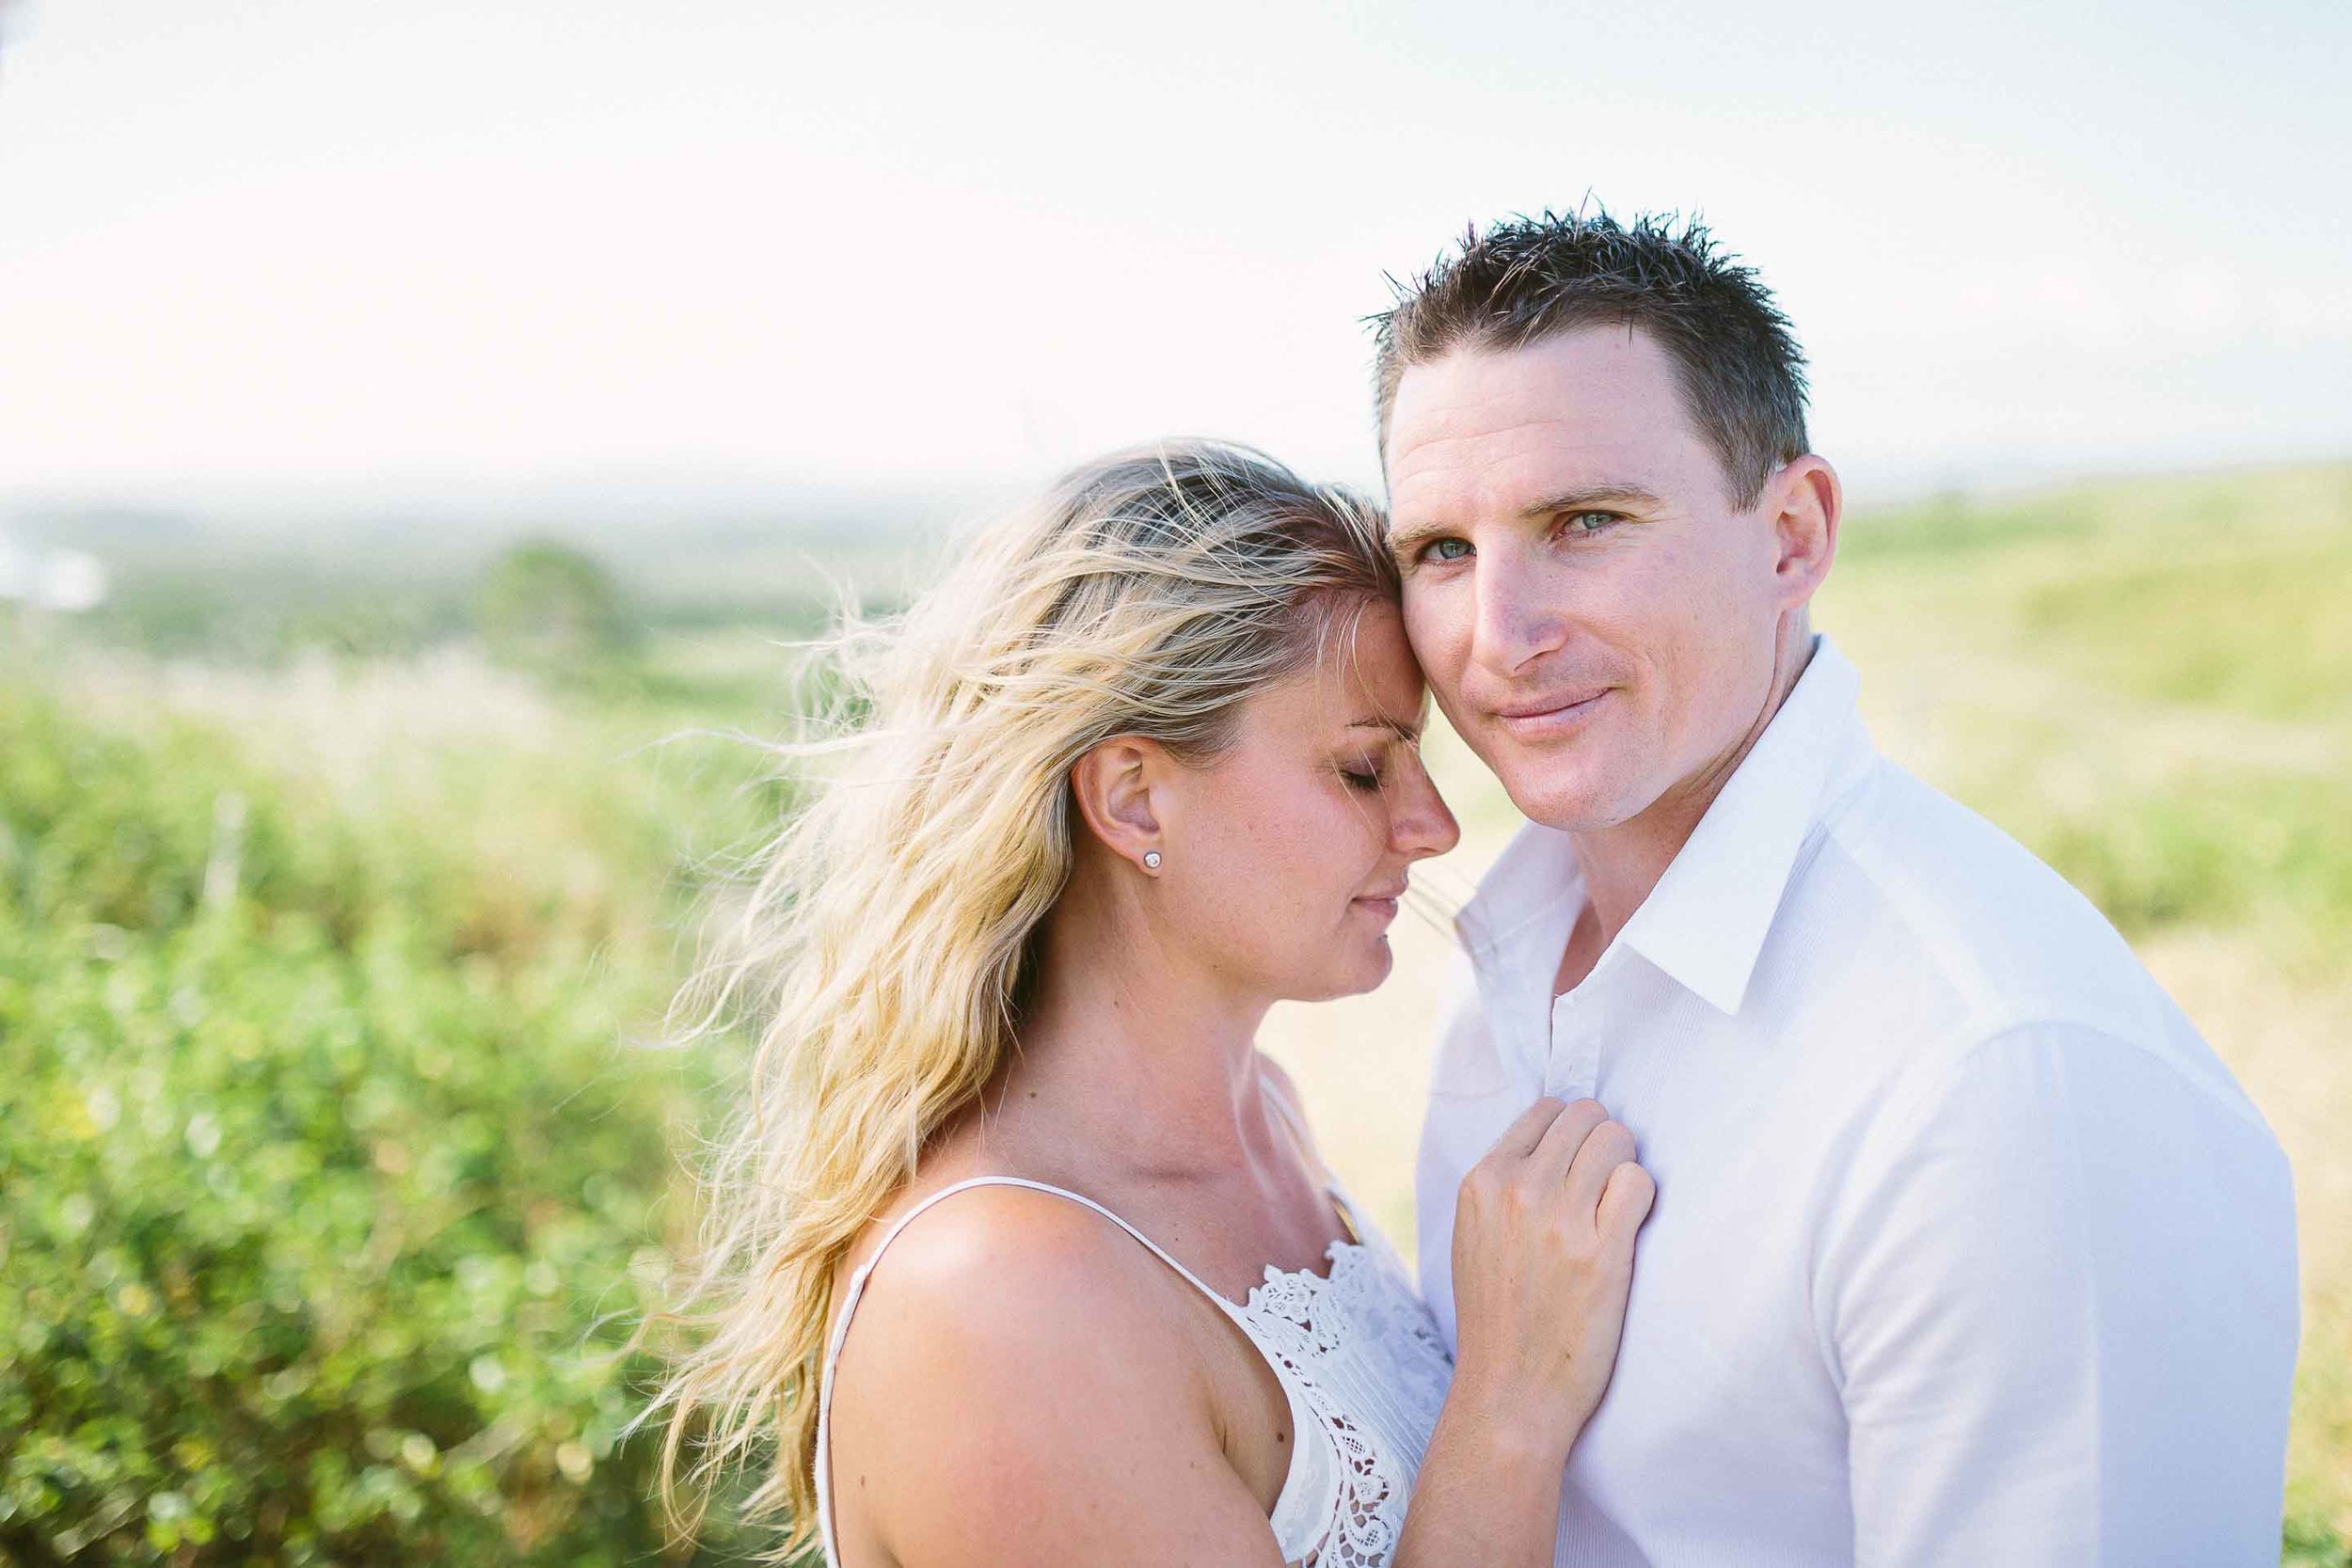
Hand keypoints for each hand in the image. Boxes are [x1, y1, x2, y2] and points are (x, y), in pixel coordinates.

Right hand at [1447, 1097, 1654, 1464]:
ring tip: (1617, 1204)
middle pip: (1586, 1116)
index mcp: (1482, 1183)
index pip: (1545, 1110)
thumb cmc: (1495, 1318)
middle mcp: (1519, 1191)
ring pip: (1617, 1140)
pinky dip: (1641, 1197)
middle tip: (1604, 1183)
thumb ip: (1503, 1186)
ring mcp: (1562, 1220)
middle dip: (1602, 1142)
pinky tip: (1627, 1226)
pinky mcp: (1603, 1253)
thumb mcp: (1473, 1235)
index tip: (1580, 1159)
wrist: (1510, 1392)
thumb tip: (1551, 1143)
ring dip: (1625, 1166)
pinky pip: (1639, 1183)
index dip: (1572, 1130)